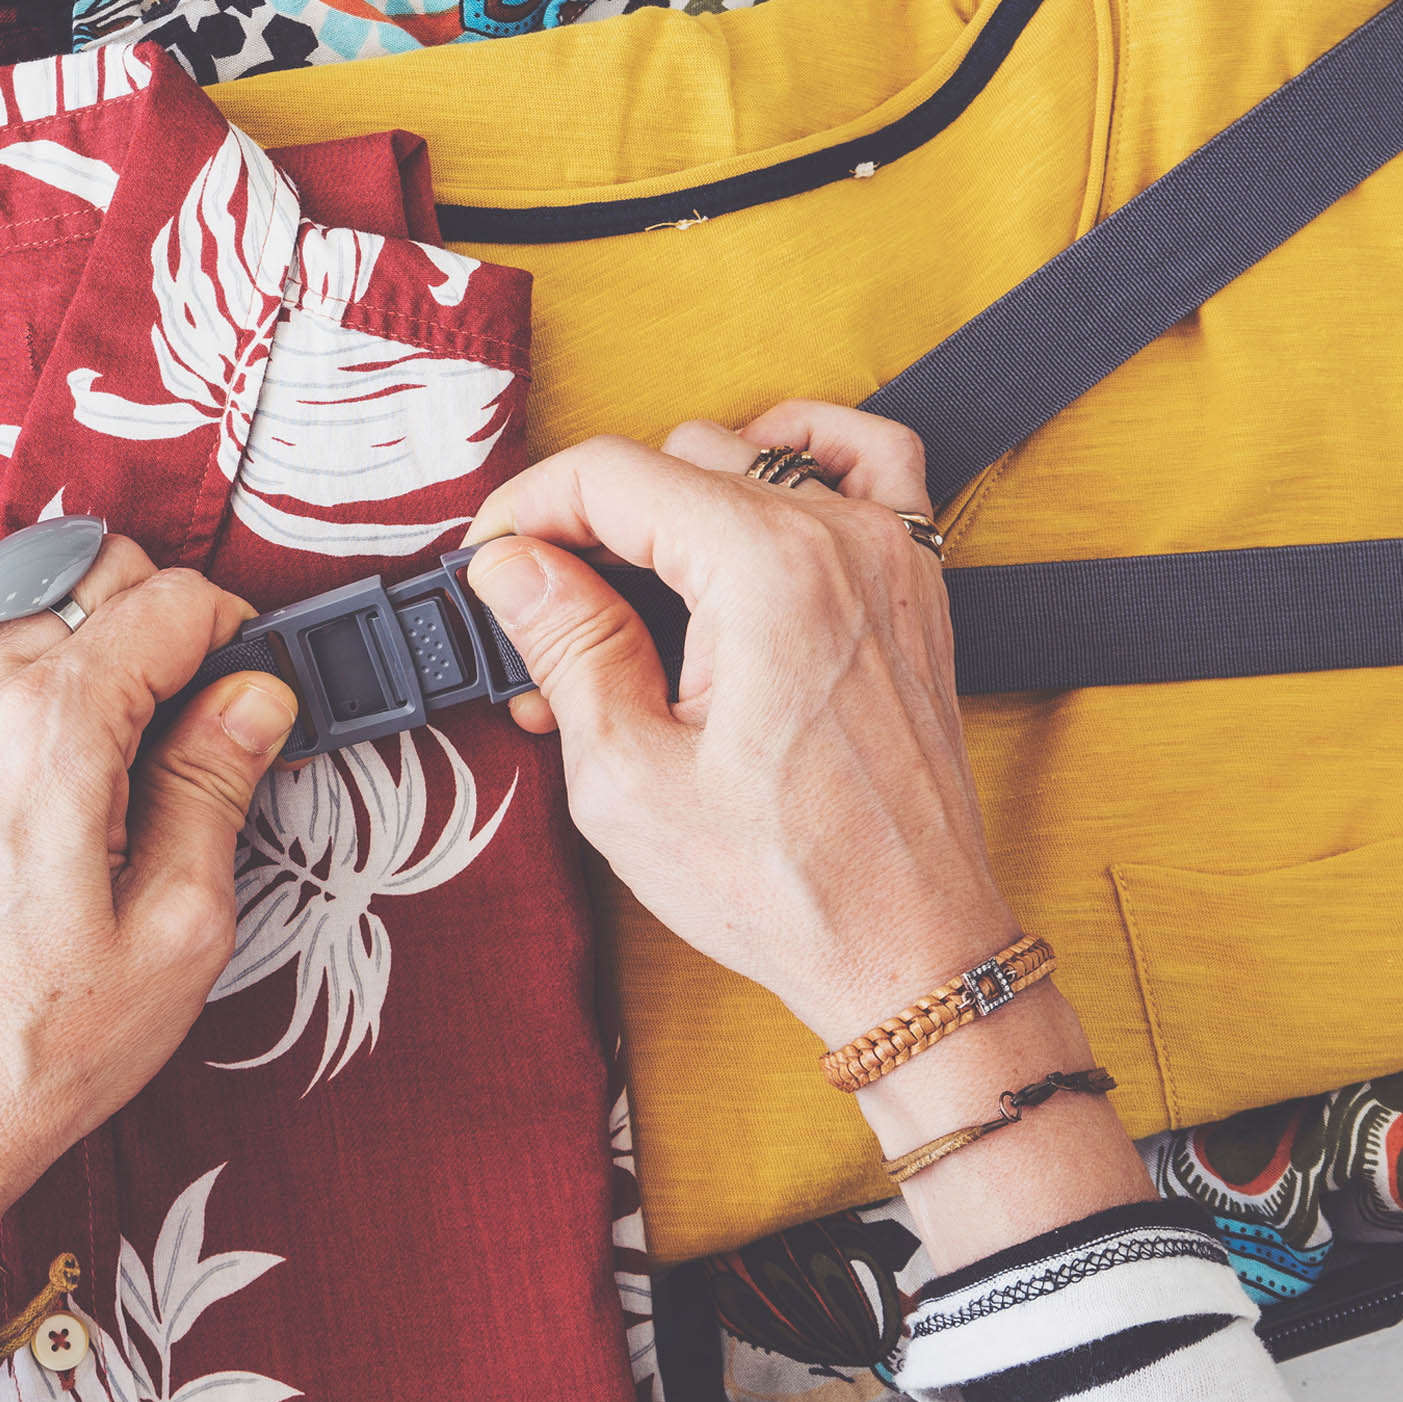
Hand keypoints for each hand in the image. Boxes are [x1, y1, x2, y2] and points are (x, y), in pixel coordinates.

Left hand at [0, 535, 296, 1401]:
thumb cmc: (41, 1046)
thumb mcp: (182, 928)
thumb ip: (216, 784)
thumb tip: (253, 696)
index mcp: (56, 730)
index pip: (170, 603)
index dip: (231, 637)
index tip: (246, 692)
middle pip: (90, 577)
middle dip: (156, 625)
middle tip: (186, 720)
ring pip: (5, 588)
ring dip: (66, 626)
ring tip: (100, 719)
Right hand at [460, 403, 1009, 1040]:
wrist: (907, 948)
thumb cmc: (788, 887)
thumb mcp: (628, 778)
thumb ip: (566, 644)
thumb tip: (512, 566)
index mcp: (767, 571)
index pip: (609, 474)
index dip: (524, 511)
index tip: (489, 566)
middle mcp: (839, 539)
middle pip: (669, 462)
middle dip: (588, 539)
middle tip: (551, 645)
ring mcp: (889, 553)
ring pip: (748, 455)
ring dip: (670, 512)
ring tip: (630, 614)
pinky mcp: (913, 584)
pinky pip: (870, 459)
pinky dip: (802, 453)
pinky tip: (749, 497)